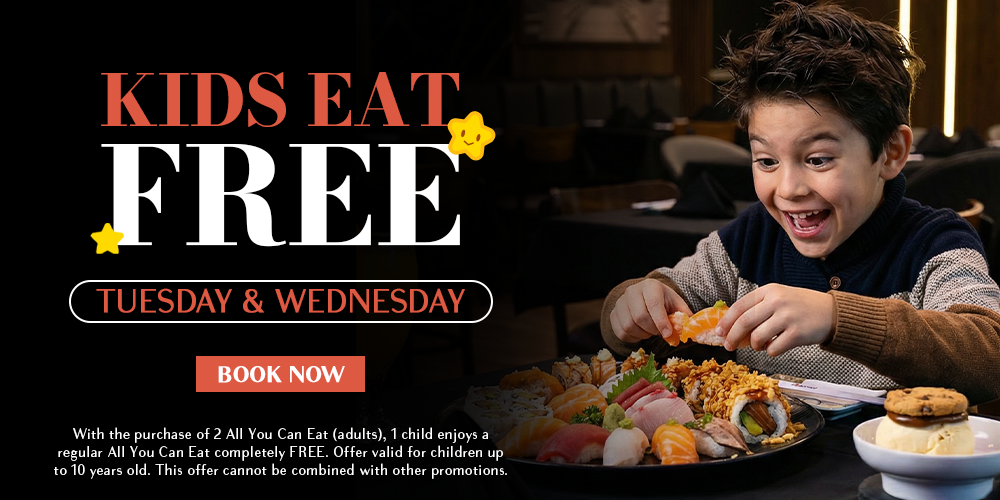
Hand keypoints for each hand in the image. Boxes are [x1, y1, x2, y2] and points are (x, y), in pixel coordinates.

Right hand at [610, 279, 693, 343]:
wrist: (644, 296)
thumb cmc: (663, 301)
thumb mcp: (676, 304)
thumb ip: (684, 317)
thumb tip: (692, 331)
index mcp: (650, 286)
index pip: (653, 304)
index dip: (661, 322)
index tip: (668, 334)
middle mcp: (632, 291)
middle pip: (639, 317)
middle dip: (652, 330)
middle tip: (660, 332)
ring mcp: (620, 302)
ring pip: (629, 326)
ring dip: (642, 334)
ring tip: (650, 330)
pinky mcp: (613, 314)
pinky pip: (620, 332)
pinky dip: (632, 338)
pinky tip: (640, 333)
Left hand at [715, 284, 834, 355]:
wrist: (832, 313)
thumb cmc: (801, 306)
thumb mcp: (779, 297)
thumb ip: (758, 308)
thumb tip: (732, 327)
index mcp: (769, 291)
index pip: (739, 306)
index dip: (726, 321)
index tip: (719, 332)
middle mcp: (777, 301)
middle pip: (744, 322)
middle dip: (733, 337)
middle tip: (729, 346)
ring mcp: (788, 317)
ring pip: (757, 338)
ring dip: (755, 345)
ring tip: (760, 345)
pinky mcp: (797, 334)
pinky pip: (773, 349)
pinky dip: (770, 351)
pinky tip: (775, 346)